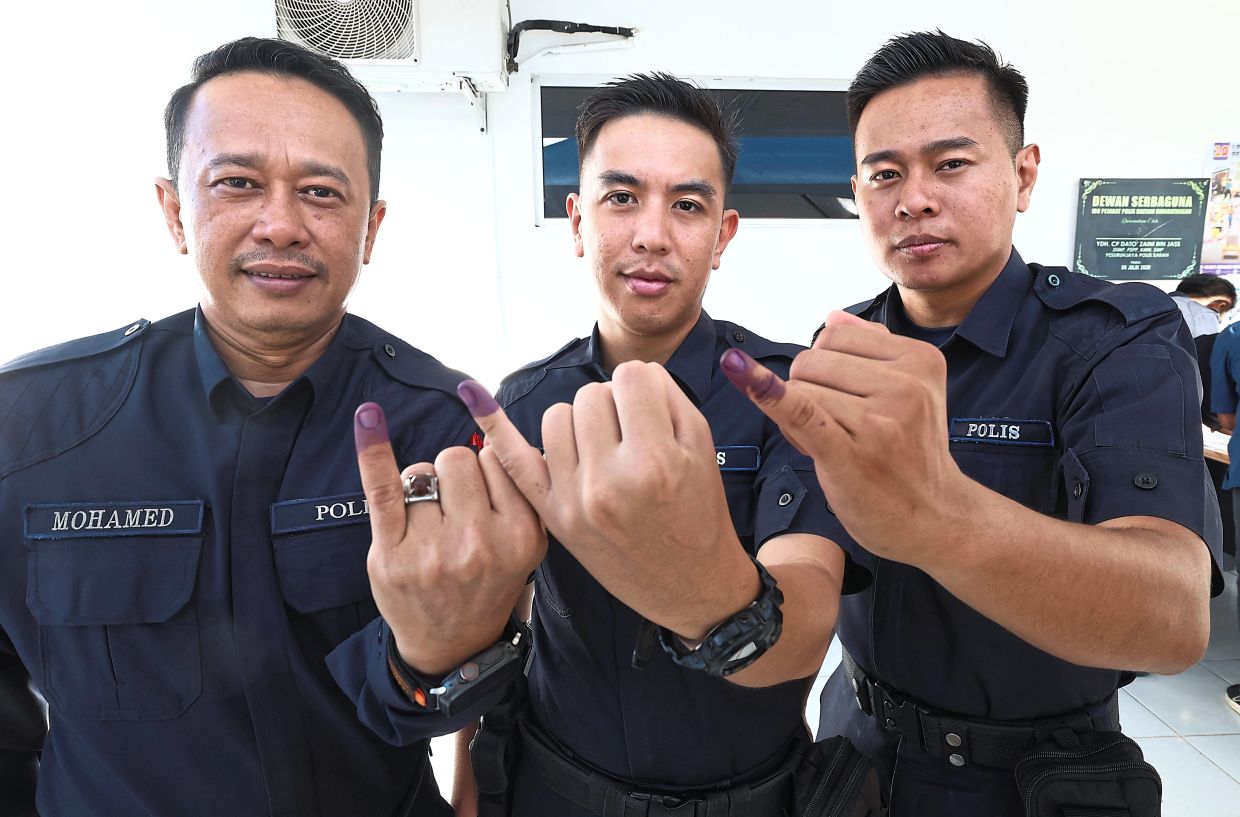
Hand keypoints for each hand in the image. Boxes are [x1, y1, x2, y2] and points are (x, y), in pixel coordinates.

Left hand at [354, 402, 545, 675]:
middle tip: (454, 513)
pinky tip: (368, 417)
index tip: (483, 495)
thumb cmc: (490, 582)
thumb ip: (521, 491)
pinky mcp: (391, 555)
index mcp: (521, 535)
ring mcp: (432, 551)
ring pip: (421, 471)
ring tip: (430, 526)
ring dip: (422, 487)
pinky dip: (373, 449)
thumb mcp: (528, 545)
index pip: (496, 459)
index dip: (486, 471)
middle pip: (457, 458)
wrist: (453, 643)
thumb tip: (493, 430)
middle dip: (452, 474)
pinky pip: (383, 487)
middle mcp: (478, 544)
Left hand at [457, 365, 759, 639]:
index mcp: (654, 460)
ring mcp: (575, 501)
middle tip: (631, 437)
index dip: (642, 389)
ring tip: (603, 448)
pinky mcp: (555, 518)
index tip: (650, 411)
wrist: (688, 584)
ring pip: (558, 417)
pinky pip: (515, 461)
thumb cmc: (699, 512)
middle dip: (612, 406)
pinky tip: (474, 395)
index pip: (631, 379)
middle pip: (591, 397)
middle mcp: (609, 480)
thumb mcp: (701, 448)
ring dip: (580, 422)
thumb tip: (629, 372)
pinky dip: (496, 427)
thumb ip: (667, 397)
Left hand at [720, 311, 968, 567]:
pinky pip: (799, 410)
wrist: (935, 519)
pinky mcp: (852, 454)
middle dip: (808, 390)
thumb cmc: (912, 456)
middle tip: (836, 429)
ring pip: (799, 389)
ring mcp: (880, 420)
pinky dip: (766, 392)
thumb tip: (831, 316)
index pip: (835, 336)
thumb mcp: (912, 393)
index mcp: (919, 359)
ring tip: (831, 446)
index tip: (845, 402)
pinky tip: (737, 369)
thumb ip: (872, 352)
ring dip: (796, 419)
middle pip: (812, 360)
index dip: (825, 368)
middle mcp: (905, 385)